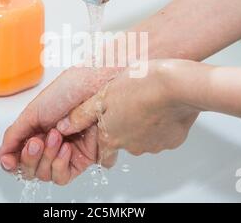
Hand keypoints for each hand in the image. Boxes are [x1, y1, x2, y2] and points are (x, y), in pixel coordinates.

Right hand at [0, 65, 119, 183]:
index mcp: (37, 130)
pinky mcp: (82, 159)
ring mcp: (66, 152)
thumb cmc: (68, 91)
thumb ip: (14, 134)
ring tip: (55, 136)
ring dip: (46, 157)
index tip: (7, 160)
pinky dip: (60, 165)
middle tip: (36, 141)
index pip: (18, 155)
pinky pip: (63, 176)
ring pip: (44, 174)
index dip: (11, 161)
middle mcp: (50, 143)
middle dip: (29, 157)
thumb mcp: (33, 111)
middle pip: (29, 168)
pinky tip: (65, 149)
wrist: (96, 90)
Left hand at [57, 59, 207, 157]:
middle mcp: (132, 147)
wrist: (176, 85)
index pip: (103, 154)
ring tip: (146, 101)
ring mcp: (154, 145)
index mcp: (112, 137)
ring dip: (144, 125)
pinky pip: (164, 134)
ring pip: (145, 138)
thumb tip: (64, 125)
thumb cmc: (139, 86)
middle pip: (124, 143)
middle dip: (125, 128)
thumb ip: (82, 114)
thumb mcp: (102, 96)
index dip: (103, 142)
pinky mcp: (173, 140)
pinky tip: (162, 106)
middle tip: (129, 105)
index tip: (108, 129)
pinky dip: (162, 123)